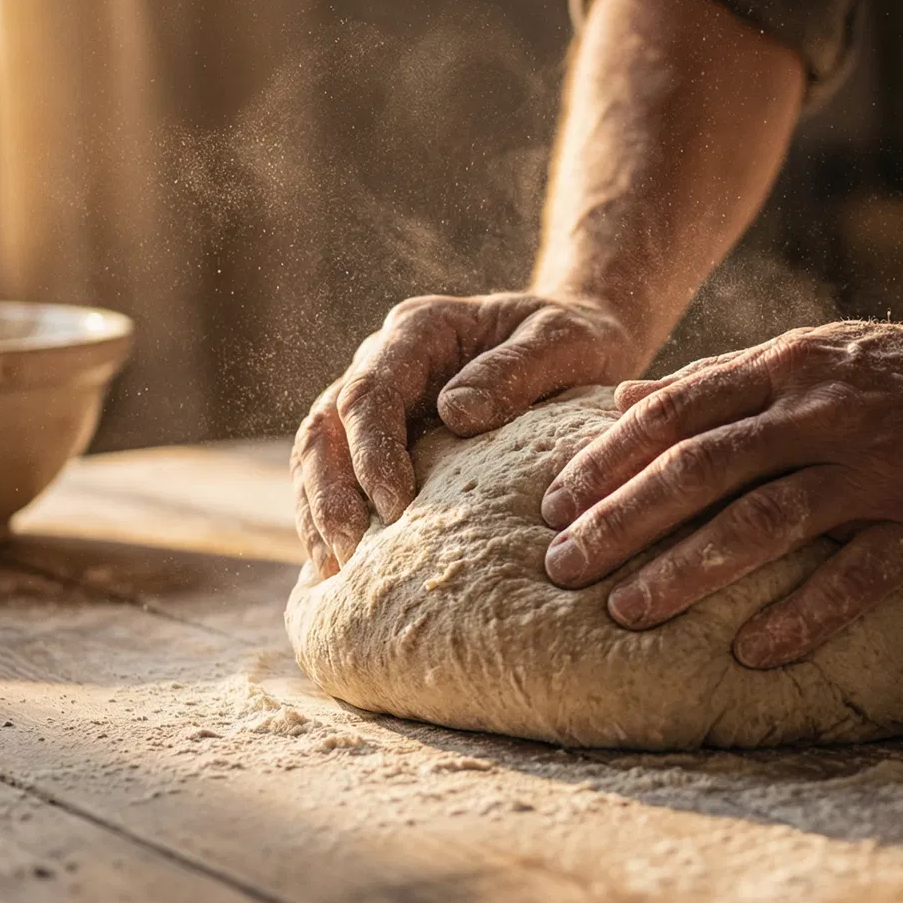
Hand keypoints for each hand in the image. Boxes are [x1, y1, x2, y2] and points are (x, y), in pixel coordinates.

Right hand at [293, 292, 645, 575]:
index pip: (371, 391)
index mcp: (419, 329)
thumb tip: (454, 413)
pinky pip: (339, 479)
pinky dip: (332, 522)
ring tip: (337, 574)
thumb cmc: (574, 341)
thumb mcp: (562, 341)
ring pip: (319, 455)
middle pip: (327, 426)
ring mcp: (379, 402)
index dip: (372, 451)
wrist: (582, 342)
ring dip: (320, 514)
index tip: (396, 507)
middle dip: (330, 493)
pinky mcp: (384, 439)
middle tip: (350, 553)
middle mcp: (384, 361)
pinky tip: (341, 572)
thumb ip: (515, 369)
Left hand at [538, 319, 902, 667]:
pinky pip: (856, 577)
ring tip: (626, 612)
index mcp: (792, 367)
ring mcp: (879, 469)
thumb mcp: (818, 354)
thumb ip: (723, 380)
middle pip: (702, 466)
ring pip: (765, 520)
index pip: (677, 410)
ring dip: (688, 570)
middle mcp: (826, 413)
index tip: (551, 504)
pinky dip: (801, 616)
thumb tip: (623, 400)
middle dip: (622, 518)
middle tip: (561, 568)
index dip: (607, 459)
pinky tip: (752, 655)